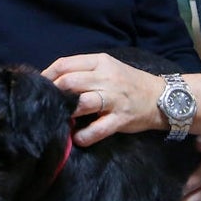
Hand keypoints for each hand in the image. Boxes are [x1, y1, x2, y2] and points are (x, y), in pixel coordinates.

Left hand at [43, 52, 168, 146]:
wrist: (160, 97)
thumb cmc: (128, 82)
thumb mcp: (107, 68)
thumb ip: (84, 71)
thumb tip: (53, 80)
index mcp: (100, 62)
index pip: (65, 64)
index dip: (47, 75)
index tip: (40, 87)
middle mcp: (106, 78)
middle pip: (69, 82)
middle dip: (53, 94)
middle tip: (47, 104)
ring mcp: (114, 99)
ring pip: (81, 102)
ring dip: (66, 112)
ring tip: (60, 118)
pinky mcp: (120, 119)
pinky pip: (98, 129)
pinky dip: (84, 135)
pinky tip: (77, 137)